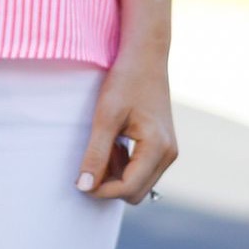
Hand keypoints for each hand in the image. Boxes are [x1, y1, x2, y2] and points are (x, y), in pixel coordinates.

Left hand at [75, 45, 177, 203]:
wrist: (145, 57)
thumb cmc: (125, 81)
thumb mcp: (105, 117)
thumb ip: (96, 154)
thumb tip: (84, 187)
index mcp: (157, 148)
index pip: (128, 188)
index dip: (101, 190)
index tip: (78, 182)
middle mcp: (169, 154)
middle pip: (136, 192)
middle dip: (110, 185)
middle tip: (88, 164)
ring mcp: (169, 151)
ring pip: (139, 182)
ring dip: (116, 174)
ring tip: (103, 146)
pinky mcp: (164, 145)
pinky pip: (143, 169)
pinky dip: (125, 165)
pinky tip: (113, 143)